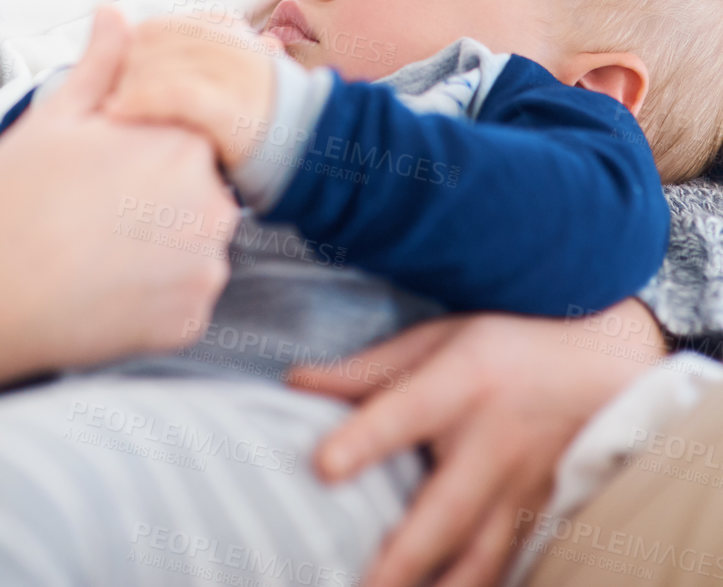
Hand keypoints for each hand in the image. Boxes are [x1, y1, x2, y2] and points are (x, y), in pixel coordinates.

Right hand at [0, 6, 239, 387]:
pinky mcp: (189, 322)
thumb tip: (115, 13)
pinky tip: (105, 283)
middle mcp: (211, 206)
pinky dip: (156, 293)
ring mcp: (204, 270)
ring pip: (198, 245)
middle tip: (98, 205)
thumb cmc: (13, 192)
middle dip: (163, 193)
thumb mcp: (59, 114)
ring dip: (165, 244)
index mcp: (184, 143)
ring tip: (99, 245)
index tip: (112, 163)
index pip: (196, 133)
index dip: (151, 143)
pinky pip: (186, 298)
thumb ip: (103, 64)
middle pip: (203, 190)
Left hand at [103, 10, 279, 168]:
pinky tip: (119, 113)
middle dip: (124, 66)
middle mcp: (234, 45)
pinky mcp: (234, 110)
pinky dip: (141, 99)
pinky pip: (177, 93)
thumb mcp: (221, 75)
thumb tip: (116, 20)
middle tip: (101, 93)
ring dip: (126, 83)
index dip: (130, 47)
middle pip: (158, 41)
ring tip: (103, 107)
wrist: (306, 158)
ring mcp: (237, 76)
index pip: (162, 26)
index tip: (111, 74)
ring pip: (163, 61)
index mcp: (230, 32)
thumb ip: (183, 53)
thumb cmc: (248, 122)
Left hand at [289, 299, 665, 586]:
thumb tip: (295, 383)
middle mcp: (493, 446)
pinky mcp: (541, 521)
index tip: (321, 466)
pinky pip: (507, 569)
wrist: (605, 367)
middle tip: (356, 586)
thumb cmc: (508, 346)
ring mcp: (522, 492)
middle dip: (399, 560)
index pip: (403, 413)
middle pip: (443, 513)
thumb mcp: (440, 337)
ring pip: (480, 562)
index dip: (362, 440)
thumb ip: (368, 369)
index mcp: (461, 385)